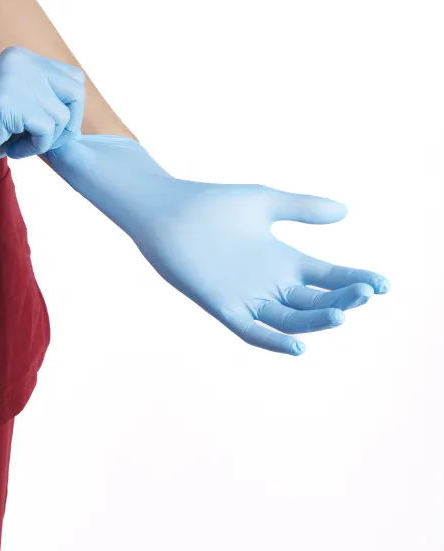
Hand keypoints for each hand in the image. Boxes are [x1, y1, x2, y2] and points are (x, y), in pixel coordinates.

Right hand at [0, 47, 84, 177]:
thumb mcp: (14, 106)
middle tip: (40, 140)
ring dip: (44, 140)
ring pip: (62, 116)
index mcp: (20, 57)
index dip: (70, 110)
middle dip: (66, 124)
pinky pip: (47, 130)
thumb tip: (79, 113)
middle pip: (76, 93)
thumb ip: (42, 99)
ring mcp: (14, 79)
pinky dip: (34, 146)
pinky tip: (10, 147)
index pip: (73, 79)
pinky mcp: (8, 102)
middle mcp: (20, 61)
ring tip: (15, 142)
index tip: (49, 130)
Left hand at [47, 135, 388, 354]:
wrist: (165, 210)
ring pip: (293, 319)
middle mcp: (270, 283)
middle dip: (344, 299)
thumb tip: (346, 211)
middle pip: (317, 301)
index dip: (356, 281)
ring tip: (342, 313)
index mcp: (284, 260)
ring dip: (318, 321)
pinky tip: (299, 347)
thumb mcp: (265, 202)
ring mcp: (248, 296)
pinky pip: (253, 332)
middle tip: (366, 292)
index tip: (384, 283)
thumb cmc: (212, 204)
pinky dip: (275, 343)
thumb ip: (302, 208)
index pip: (330, 277)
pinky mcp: (223, 306)